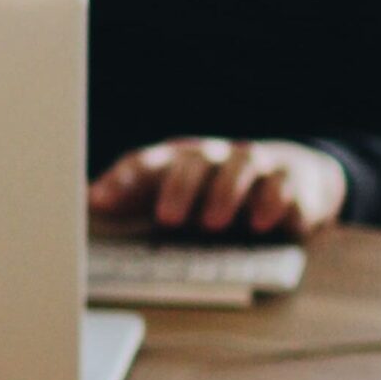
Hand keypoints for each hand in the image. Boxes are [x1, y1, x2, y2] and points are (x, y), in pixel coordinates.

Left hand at [87, 137, 346, 239]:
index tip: (97, 201)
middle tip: (168, 218)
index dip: (121, 180)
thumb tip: (85, 201)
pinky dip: (275, 201)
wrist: (295, 176)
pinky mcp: (292, 179)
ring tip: (213, 223)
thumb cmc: (220, 189)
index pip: (146, 162)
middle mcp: (216, 156)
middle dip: (179, 188)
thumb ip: (136, 197)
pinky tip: (265, 222)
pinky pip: (284, 184)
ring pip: (241, 165)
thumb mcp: (178, 192)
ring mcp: (256, 164)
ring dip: (226, 193)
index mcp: (180, 160)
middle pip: (194, 161)